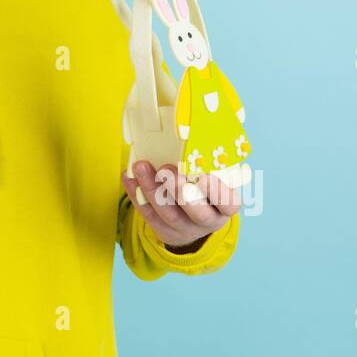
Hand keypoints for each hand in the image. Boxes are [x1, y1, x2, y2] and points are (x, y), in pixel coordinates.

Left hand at [121, 160, 239, 251]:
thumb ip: (211, 162)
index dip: (217, 191)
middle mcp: (207, 221)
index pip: (228, 203)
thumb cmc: (206, 190)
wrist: (193, 223)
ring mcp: (185, 228)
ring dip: (152, 188)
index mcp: (225, 207)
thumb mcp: (218, 180)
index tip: (205, 174)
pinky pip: (147, 214)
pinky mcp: (163, 230)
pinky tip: (128, 176)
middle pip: (197, 213)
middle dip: (180, 190)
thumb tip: (202, 126)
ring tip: (141, 166)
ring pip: (168, 213)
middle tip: (166, 169)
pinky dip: (136, 194)